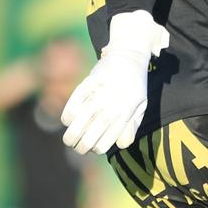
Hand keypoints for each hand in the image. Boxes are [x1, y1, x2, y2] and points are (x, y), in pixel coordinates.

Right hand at [61, 11, 168, 153]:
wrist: (128, 57)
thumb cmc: (134, 86)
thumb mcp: (141, 106)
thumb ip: (132, 125)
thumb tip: (122, 144)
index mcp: (127, 109)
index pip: (111, 134)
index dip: (100, 146)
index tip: (94, 150)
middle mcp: (114, 101)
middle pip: (96, 127)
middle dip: (84, 143)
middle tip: (77, 149)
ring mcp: (101, 91)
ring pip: (84, 115)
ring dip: (73, 131)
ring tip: (68, 141)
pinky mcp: (89, 81)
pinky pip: (76, 99)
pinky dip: (69, 111)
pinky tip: (67, 121)